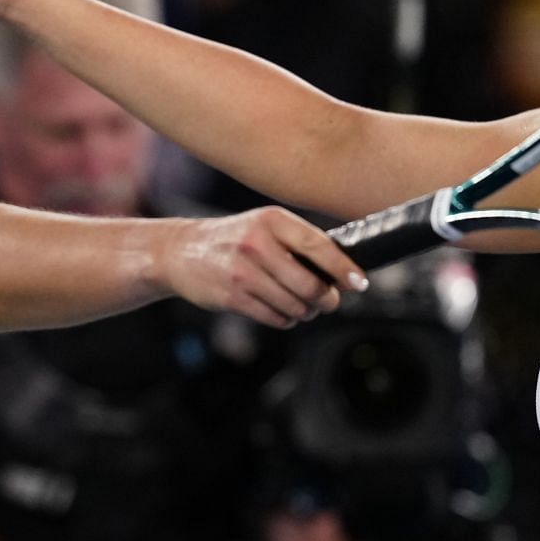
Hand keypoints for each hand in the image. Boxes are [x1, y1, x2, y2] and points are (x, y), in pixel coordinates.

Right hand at [159, 207, 364, 328]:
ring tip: (301, 306)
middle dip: (326, 299)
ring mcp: (242, 272)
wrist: (181, 251)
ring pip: (294, 306)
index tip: (359, 282)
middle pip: (310, 285)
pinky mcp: (231, 297)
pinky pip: (274, 317)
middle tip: (328, 301)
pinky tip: (281, 310)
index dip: (343, 268)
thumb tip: (340, 270)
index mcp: (272, 221)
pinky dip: (285, 319)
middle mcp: (257, 244)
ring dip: (305, 312)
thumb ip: (298, 242)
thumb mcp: (264, 226)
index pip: (318, 246)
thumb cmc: (233, 239)